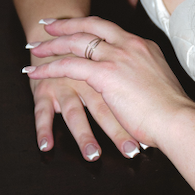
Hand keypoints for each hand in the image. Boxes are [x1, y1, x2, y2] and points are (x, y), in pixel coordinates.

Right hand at [23, 51, 142, 160]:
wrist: (50, 38)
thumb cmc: (84, 58)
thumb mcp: (106, 68)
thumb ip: (121, 85)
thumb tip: (147, 117)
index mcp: (108, 68)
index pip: (126, 98)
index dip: (137, 117)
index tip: (151, 141)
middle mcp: (87, 77)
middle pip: (105, 106)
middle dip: (118, 130)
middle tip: (131, 151)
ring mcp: (65, 82)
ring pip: (74, 111)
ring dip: (84, 135)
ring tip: (93, 155)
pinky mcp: (43, 89)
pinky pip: (42, 111)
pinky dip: (43, 129)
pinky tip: (46, 145)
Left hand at [24, 16, 193, 150]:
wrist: (177, 118)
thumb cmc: (171, 109)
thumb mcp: (158, 80)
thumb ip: (143, 74)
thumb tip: (136, 82)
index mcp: (142, 45)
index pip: (109, 28)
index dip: (87, 25)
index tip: (74, 25)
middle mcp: (128, 44)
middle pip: (90, 26)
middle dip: (65, 24)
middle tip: (47, 25)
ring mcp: (117, 57)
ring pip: (76, 42)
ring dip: (51, 45)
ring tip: (34, 47)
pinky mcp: (105, 74)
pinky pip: (69, 66)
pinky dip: (49, 68)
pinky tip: (35, 72)